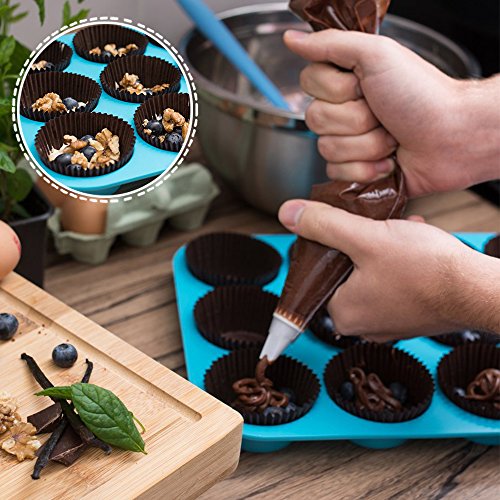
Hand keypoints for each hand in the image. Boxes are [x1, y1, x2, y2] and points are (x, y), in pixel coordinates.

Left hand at [279, 199, 499, 340]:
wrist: (479, 290)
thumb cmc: (428, 271)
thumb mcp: (366, 238)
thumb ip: (325, 225)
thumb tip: (289, 214)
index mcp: (342, 313)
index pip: (316, 272)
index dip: (329, 243)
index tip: (345, 229)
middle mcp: (361, 325)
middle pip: (344, 272)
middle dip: (359, 244)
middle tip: (374, 228)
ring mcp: (387, 323)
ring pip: (370, 274)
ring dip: (380, 249)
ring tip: (398, 233)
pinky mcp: (408, 317)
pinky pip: (392, 283)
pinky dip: (397, 263)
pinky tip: (412, 244)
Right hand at [284, 29, 499, 196]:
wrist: (452, 136)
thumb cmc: (422, 94)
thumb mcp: (376, 54)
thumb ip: (330, 44)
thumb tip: (292, 39)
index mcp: (345, 79)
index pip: (308, 83)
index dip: (337, 88)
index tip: (364, 85)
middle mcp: (343, 109)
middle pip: (316, 119)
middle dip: (356, 119)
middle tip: (383, 112)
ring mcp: (349, 141)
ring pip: (327, 148)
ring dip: (367, 144)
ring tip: (392, 137)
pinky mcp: (354, 169)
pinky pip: (337, 173)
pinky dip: (367, 168)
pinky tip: (388, 160)